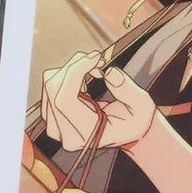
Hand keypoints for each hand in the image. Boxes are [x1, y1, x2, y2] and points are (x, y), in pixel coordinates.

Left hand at [41, 51, 155, 151]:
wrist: (126, 132)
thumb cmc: (133, 121)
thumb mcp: (142, 106)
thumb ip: (127, 90)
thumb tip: (109, 73)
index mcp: (86, 134)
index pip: (64, 100)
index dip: (75, 72)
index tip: (95, 58)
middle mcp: (66, 134)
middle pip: (53, 89)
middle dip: (75, 66)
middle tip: (97, 60)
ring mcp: (56, 127)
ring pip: (50, 84)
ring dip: (72, 69)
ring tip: (92, 72)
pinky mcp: (51, 117)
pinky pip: (49, 86)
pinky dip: (66, 75)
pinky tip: (82, 80)